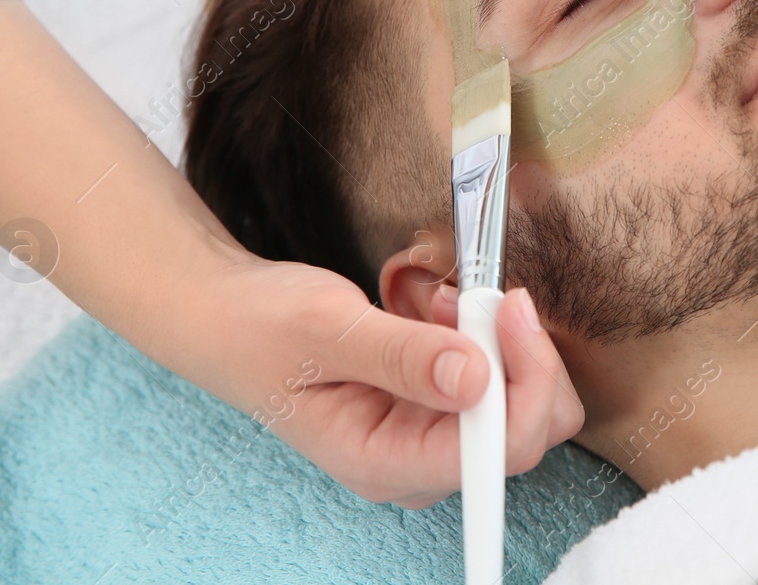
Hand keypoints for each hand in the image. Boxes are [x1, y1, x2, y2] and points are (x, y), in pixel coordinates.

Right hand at [198, 253, 582, 508]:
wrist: (231, 318)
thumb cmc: (262, 328)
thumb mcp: (326, 328)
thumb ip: (402, 354)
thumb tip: (476, 377)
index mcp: (384, 462)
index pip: (496, 451)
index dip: (526, 381)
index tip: (508, 310)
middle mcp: (415, 460)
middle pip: (525, 431)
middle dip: (519, 355)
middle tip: (479, 296)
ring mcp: (427, 434)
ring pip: (518, 401)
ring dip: (500, 341)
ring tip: (445, 300)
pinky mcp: (435, 404)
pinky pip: (495, 377)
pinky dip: (484, 335)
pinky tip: (439, 309)